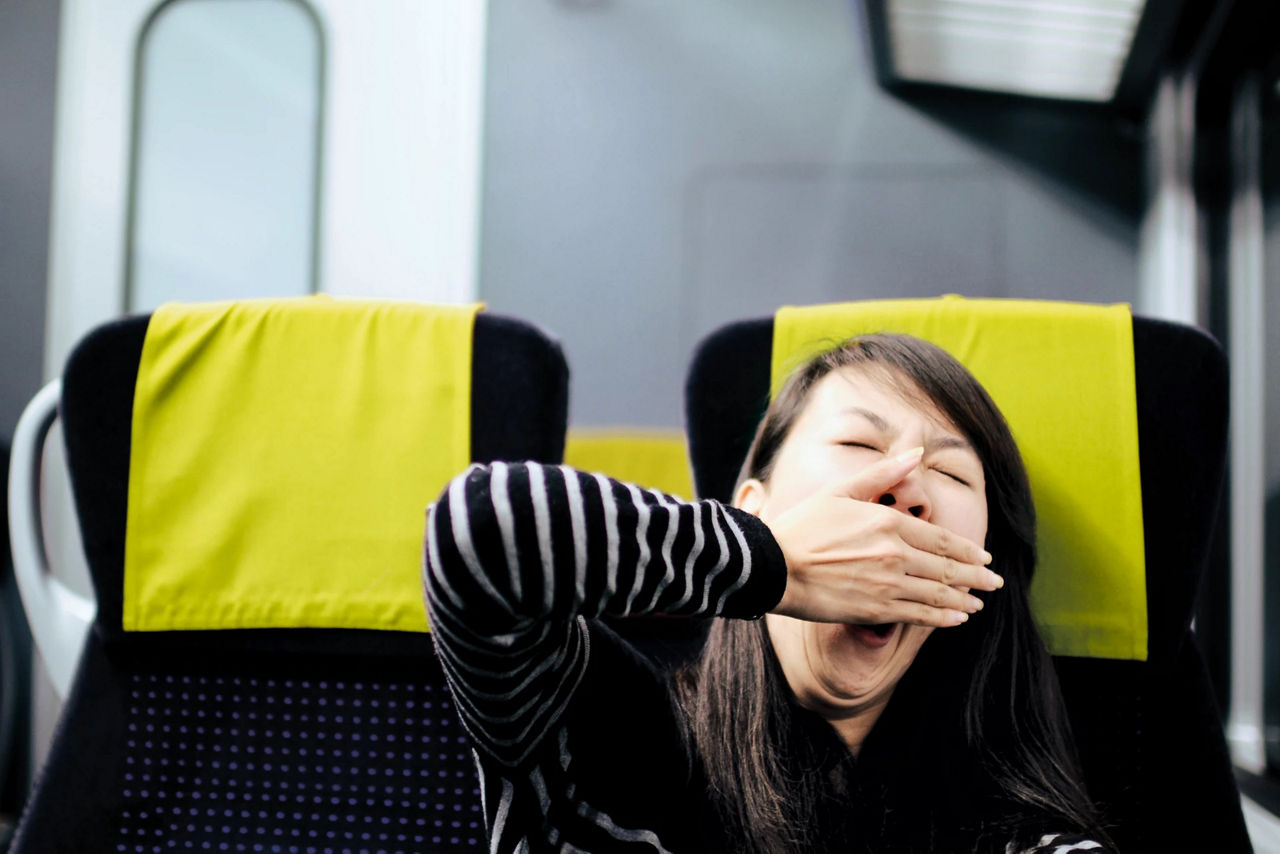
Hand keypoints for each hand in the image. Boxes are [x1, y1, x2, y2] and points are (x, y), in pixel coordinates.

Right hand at [766, 449, 1001, 627]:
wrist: (771, 566)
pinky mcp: (875, 610)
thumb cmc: (802, 526)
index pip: (942, 540)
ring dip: (963, 601)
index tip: (984, 558)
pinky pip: (919, 616)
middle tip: (994, 584)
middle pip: (947, 569)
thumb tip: (918, 452)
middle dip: (976, 579)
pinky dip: (942, 618)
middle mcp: (895, 554)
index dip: (967, 552)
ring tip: (978, 605)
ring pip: (937, 595)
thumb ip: (883, 473)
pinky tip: (955, 619)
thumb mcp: (840, 490)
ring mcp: (887, 585)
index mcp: (889, 522)